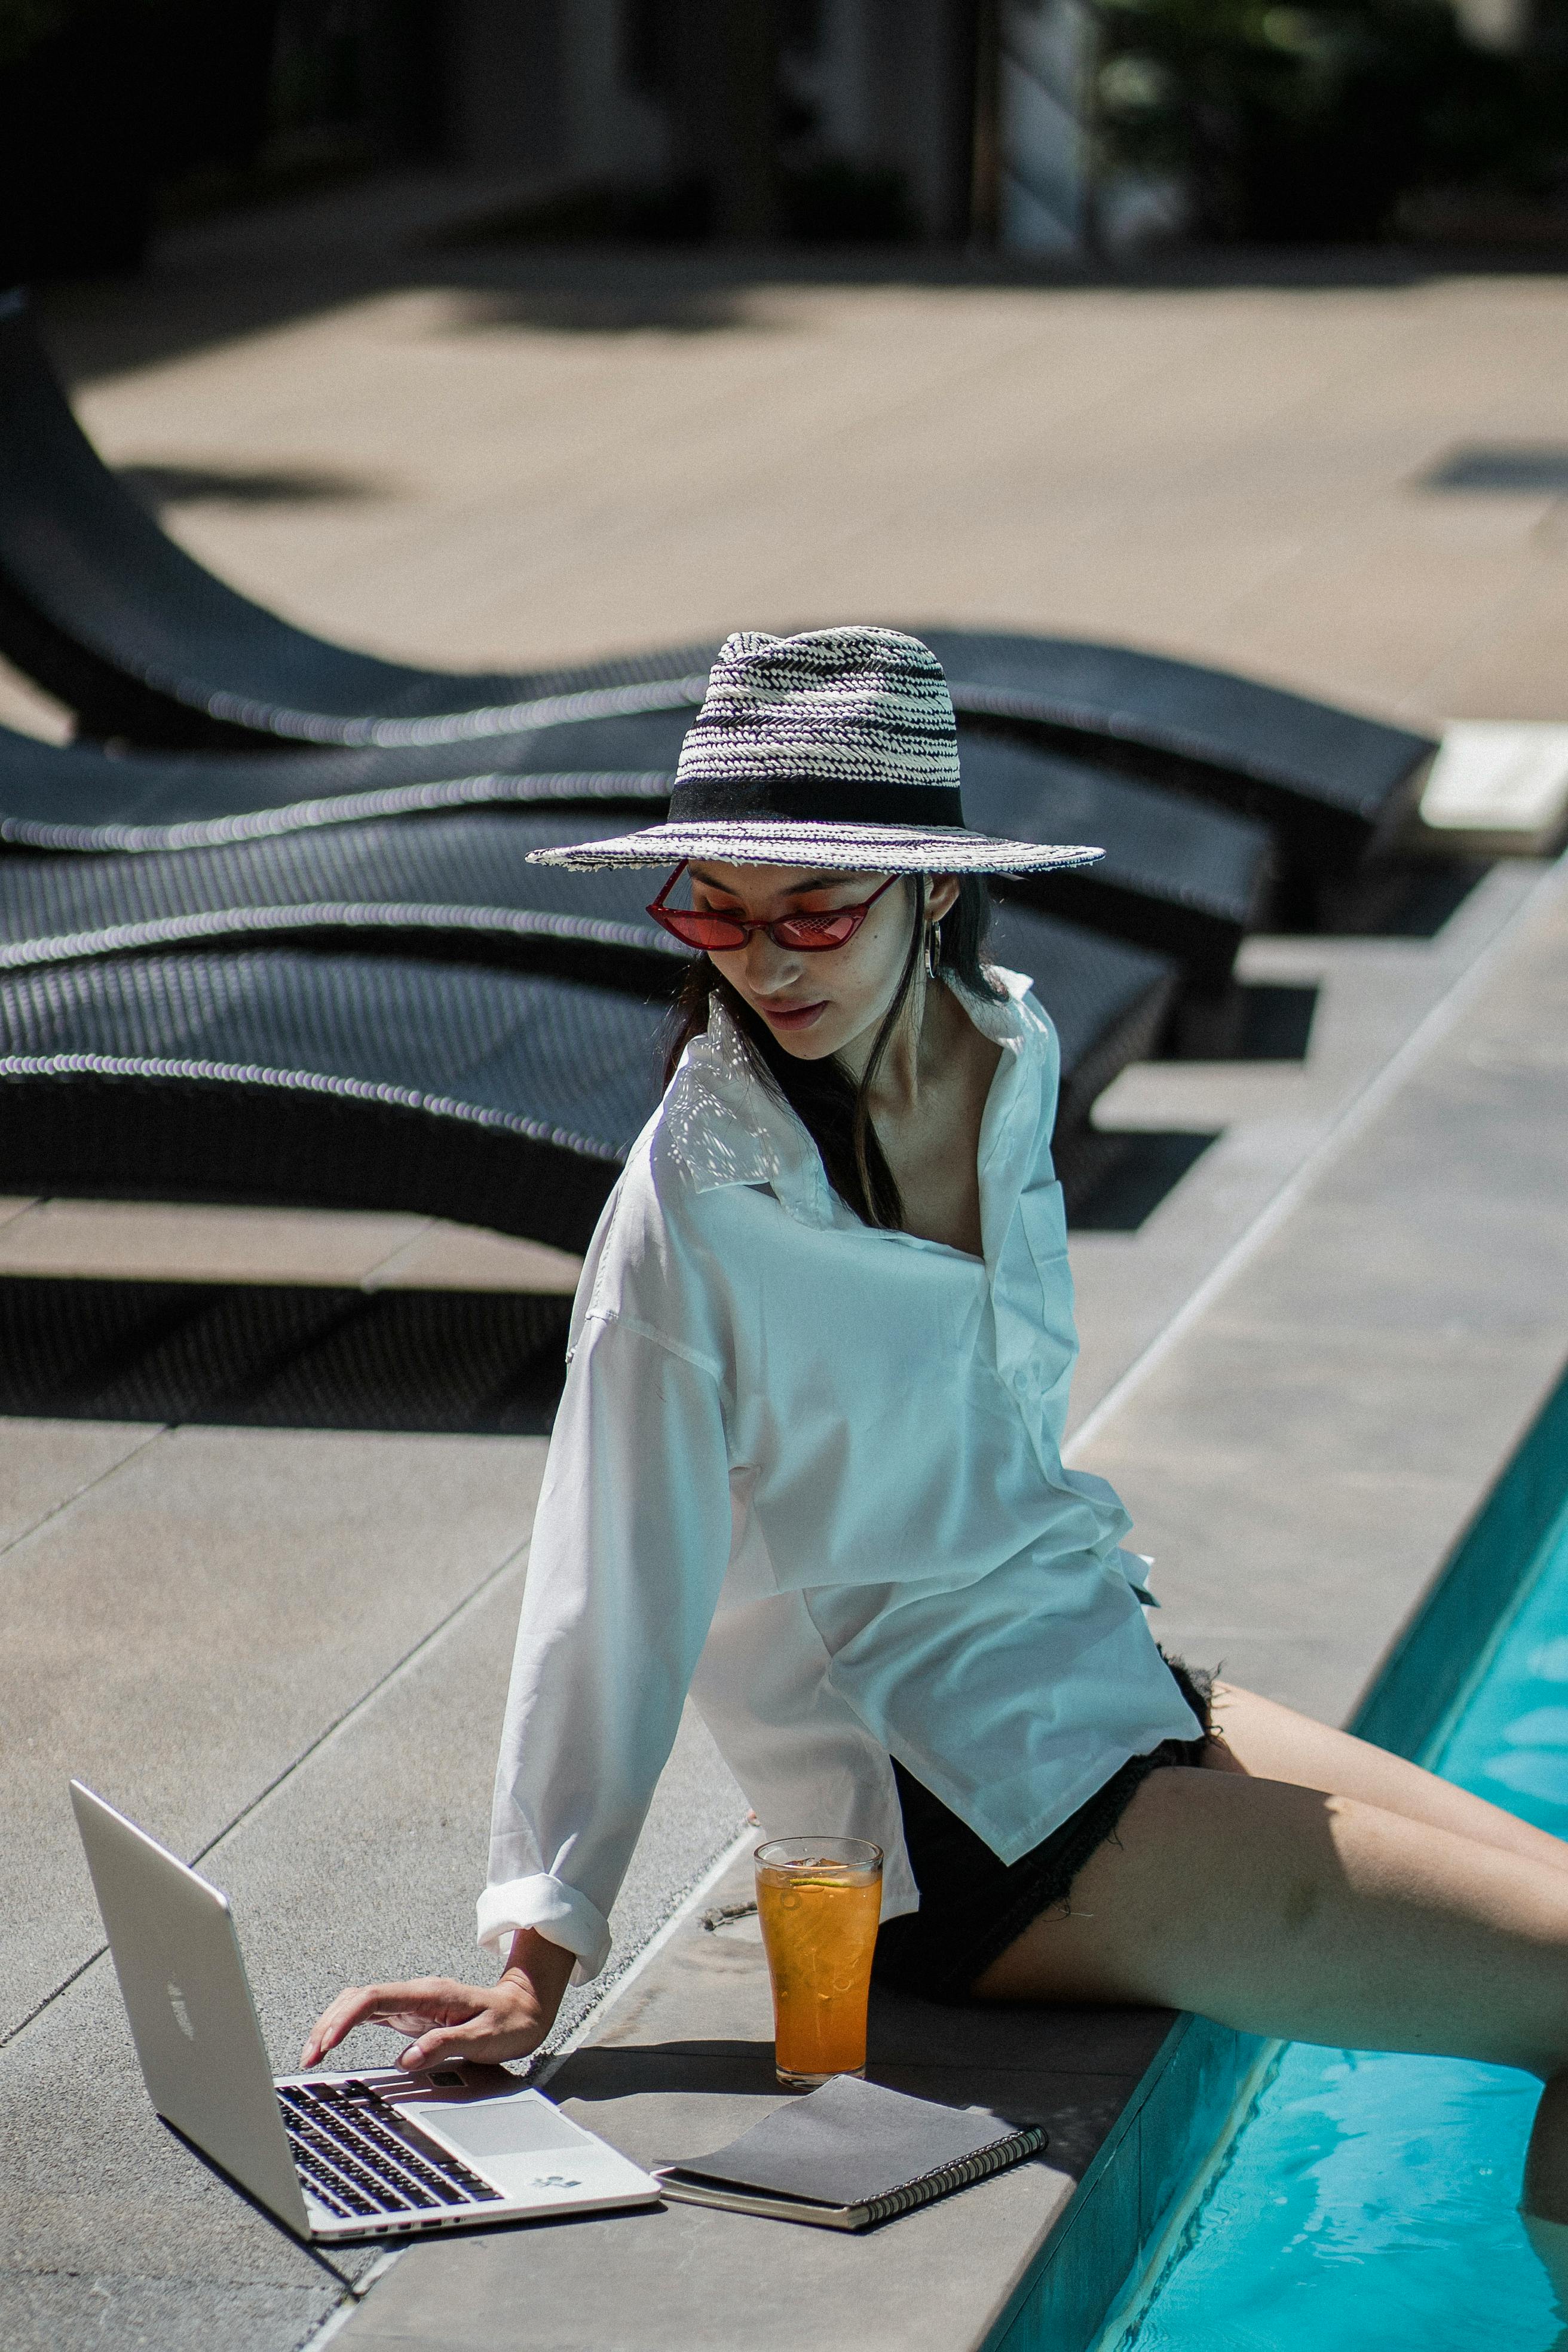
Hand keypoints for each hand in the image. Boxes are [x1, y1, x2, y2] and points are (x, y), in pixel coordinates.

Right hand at [300, 1930, 576, 2071]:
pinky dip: (347, 2026)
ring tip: (313, 2053)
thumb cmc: (508, 2022)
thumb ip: (445, 2045)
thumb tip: (407, 2059)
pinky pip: (370, 2014)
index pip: (374, 1998)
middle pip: (358, 1998)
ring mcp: (411, 2003)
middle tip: (309, 2057)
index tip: (325, 2043)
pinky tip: (334, 2043)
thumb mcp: (483, 2038)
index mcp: (429, 1994)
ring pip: (359, 2004)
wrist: (525, 2008)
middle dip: (328, 2023)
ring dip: (333, 2024)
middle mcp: (415, 1994)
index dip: (344, 2018)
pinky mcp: (411, 2014)